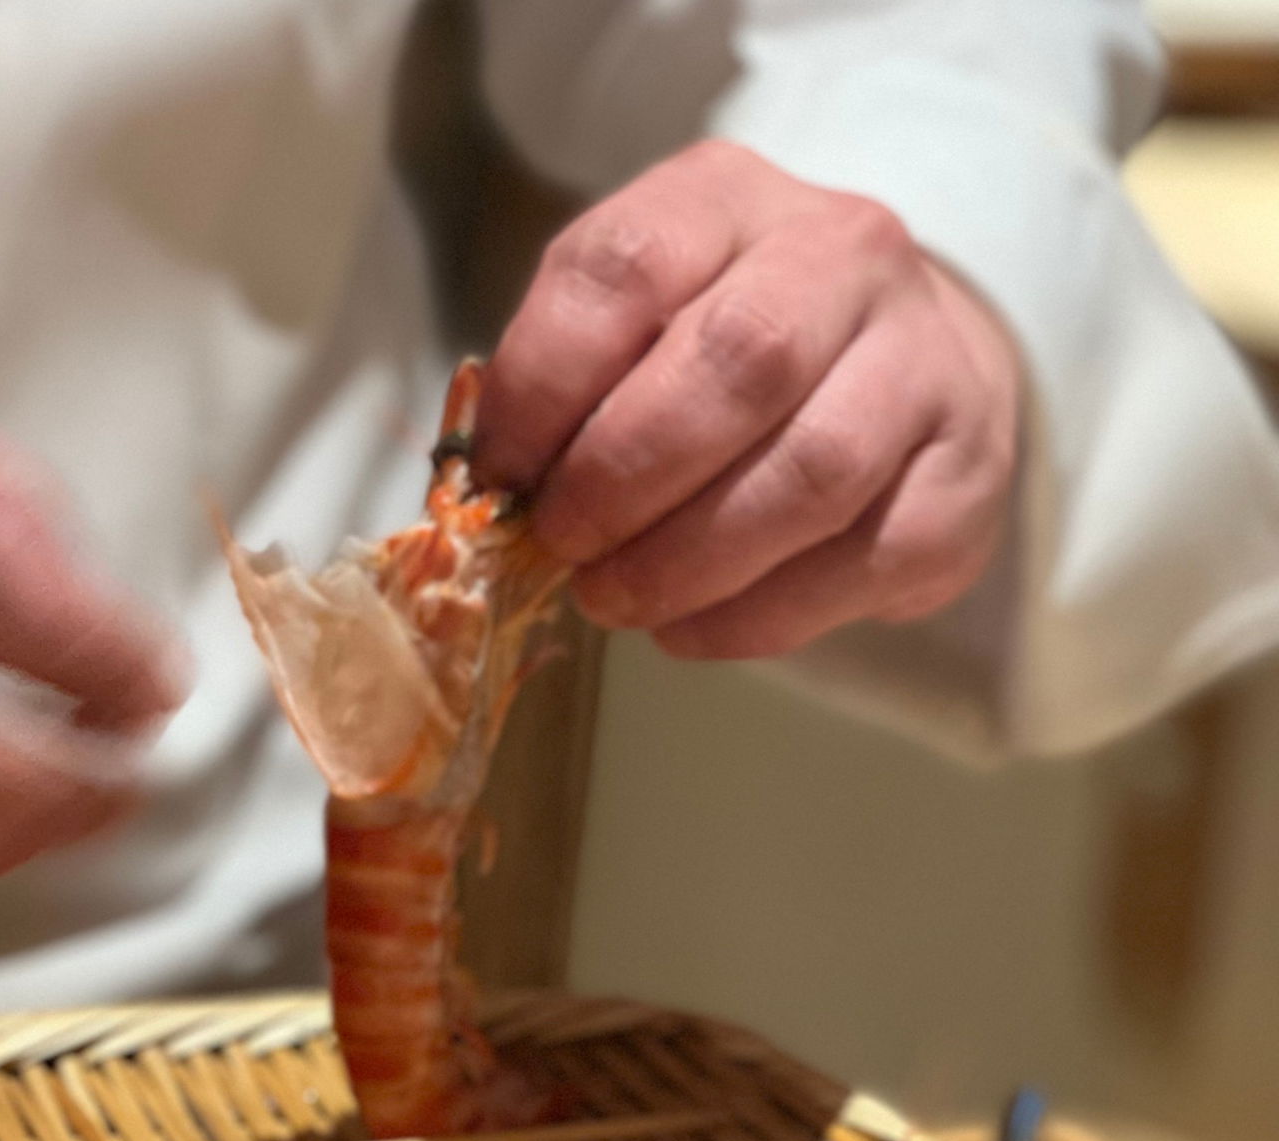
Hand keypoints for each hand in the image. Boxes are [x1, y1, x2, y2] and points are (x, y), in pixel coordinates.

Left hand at [473, 140, 1019, 658]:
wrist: (901, 359)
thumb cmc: (721, 347)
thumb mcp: (634, 320)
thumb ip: (563, 382)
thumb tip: (491, 493)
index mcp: (728, 200)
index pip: (626, 268)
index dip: (544, 385)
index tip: (500, 477)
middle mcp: (846, 256)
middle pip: (739, 363)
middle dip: (623, 479)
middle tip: (564, 546)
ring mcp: (926, 363)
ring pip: (808, 474)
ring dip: (685, 562)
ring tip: (616, 599)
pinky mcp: (964, 476)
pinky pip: (859, 563)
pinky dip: (753, 616)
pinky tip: (689, 625)